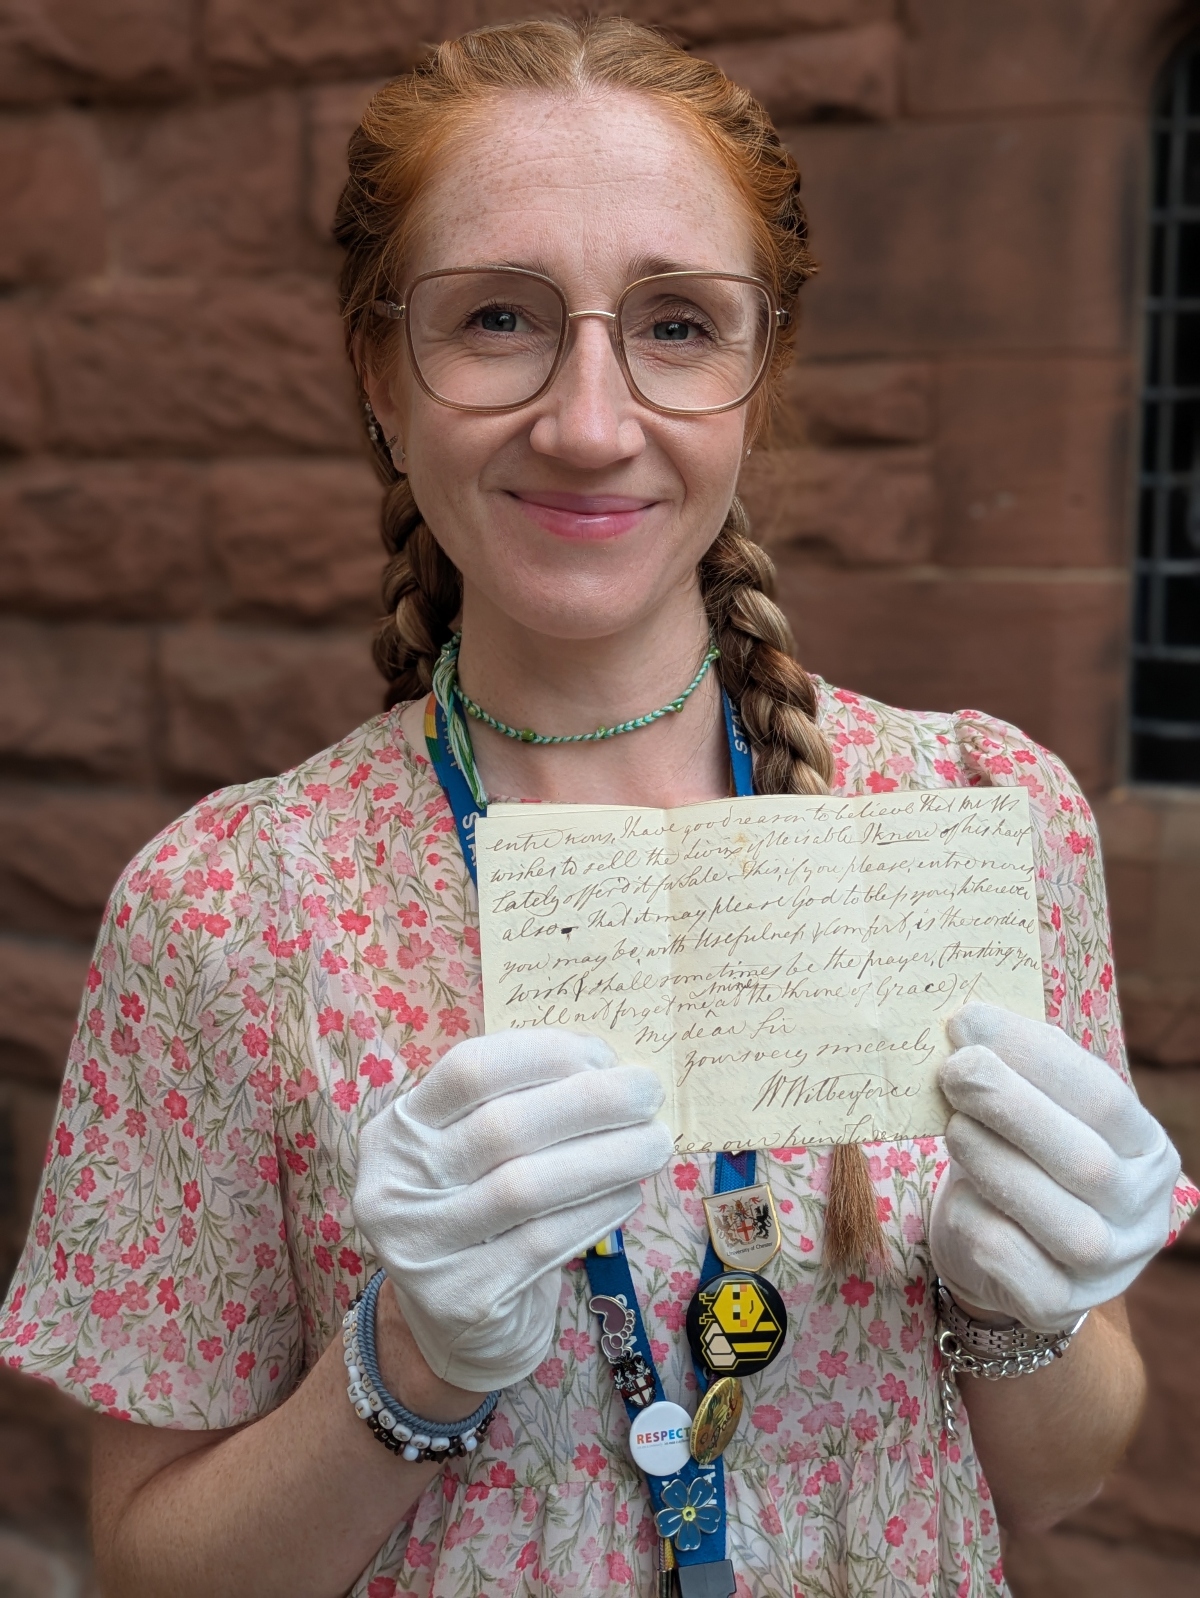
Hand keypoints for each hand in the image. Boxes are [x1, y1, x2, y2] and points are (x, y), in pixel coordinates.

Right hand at [352, 1028, 671, 1390]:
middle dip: (590, 1102)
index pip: (469, 1070)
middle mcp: (393, 1186)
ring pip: (527, 1186)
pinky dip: (596, 1212)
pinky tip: (628, 1195)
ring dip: (607, 1157)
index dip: (543, 1053)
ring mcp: (420, 1247)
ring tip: (655, 1143)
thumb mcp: (477, 1153)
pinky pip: (543, 1242)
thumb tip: (611, 1068)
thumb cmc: (484, 1216)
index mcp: (397, 1130)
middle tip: (648, 1093)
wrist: (459, 1327)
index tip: (602, 1056)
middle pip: (503, 1126)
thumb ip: (524, 1105)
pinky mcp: (461, 1299)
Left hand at [929, 1003, 1179, 1332]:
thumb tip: (969, 1023)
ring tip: (954, 1128)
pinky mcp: (1055, 1304)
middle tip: (954, 1070)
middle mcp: (1141, 1213)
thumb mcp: (1028, 1110)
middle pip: (1086, 1162)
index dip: (1035, 1056)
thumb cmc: (1016, 1158)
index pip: (1104, 1098)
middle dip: (1012, 1107)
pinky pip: (1014, 1261)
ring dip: (994, 1163)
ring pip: (1061, 1221)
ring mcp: (1106, 1268)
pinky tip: (961, 1197)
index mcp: (1146, 1150)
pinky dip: (979, 1221)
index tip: (971, 1023)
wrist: (997, 1249)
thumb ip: (1012, 1070)